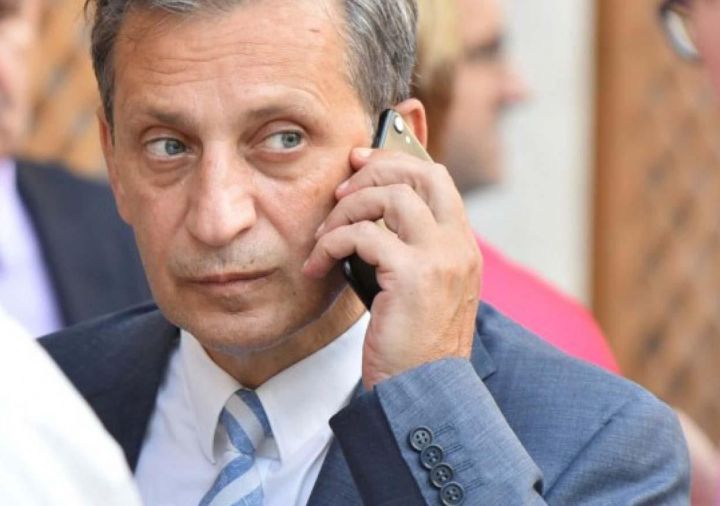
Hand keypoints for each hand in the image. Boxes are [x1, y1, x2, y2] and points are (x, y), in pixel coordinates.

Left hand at [303, 147, 481, 388]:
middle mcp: (458, 245)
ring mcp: (440, 257)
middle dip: (375, 170)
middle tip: (340, 188)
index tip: (362, 162)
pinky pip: (362, 235)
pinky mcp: (412, 275)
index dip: (397, 161)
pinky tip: (318, 265)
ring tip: (324, 236)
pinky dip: (331, 243)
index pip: (437, 179)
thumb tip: (367, 220)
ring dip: (346, 209)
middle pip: (421, 174)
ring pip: (391, 197)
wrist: (422, 391)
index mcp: (461, 246)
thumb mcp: (420, 290)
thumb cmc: (412, 345)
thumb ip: (409, 251)